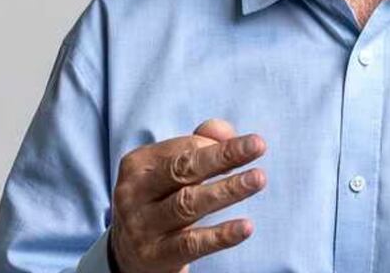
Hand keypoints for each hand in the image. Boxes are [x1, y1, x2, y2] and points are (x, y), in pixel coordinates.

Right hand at [109, 118, 266, 272]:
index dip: (218, 147)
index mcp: (138, 164)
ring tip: (258, 178)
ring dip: (227, 190)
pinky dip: (221, 235)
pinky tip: (246, 227)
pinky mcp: (155, 255)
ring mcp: (141, 226)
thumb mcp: (172, 169)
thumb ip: (200, 142)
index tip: (249, 146)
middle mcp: (133, 193)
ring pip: (188, 204)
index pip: (184, 148)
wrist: (131, 254)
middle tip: (258, 146)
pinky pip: (192, 243)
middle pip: (183, 170)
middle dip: (223, 156)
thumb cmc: (161, 199)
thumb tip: (227, 133)